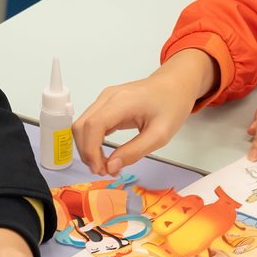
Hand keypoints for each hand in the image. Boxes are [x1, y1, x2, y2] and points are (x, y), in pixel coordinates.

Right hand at [72, 50, 217, 175]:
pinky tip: (104, 155)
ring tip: (105, 166)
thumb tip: (110, 167)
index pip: (93, 126)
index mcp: (122, 101)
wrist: (175, 85)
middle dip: (87, 152)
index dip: (91, 150)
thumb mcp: (160, 134)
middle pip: (81, 126)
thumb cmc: (172, 104)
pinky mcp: (105, 104)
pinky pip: (90, 124)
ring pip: (82, 126)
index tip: (101, 170)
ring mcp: (104, 99)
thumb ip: (135, 152)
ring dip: (88, 148)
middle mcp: (108, 97)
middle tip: (103, 171)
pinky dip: (92, 142)